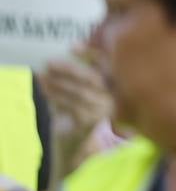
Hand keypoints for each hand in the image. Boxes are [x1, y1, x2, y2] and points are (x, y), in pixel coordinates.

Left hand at [39, 47, 111, 169]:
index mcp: (117, 84)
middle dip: (69, 69)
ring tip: (42, 77)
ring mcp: (105, 109)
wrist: (73, 144)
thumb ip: (81, 71)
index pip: (108, 65)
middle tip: (49, 63)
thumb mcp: (80, 89)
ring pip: (79, 92)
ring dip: (58, 83)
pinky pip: (71, 105)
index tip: (73, 47)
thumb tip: (73, 47)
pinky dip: (56, 97)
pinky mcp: (92, 121)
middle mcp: (116, 97)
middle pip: (92, 78)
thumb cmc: (76, 111)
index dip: (91, 54)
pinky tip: (45, 91)